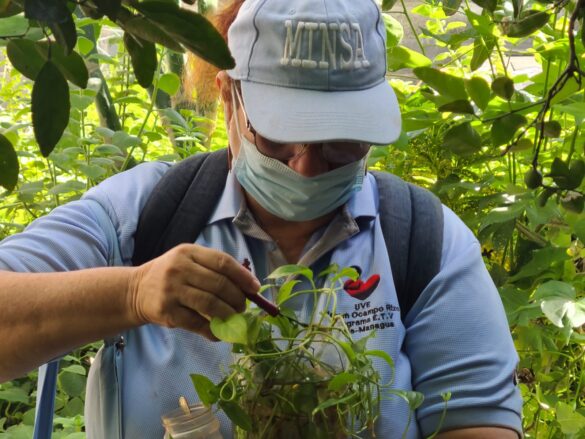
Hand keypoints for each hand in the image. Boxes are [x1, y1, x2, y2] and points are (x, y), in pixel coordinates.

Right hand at [128, 244, 260, 339]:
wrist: (135, 291)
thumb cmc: (171, 275)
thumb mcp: (188, 261)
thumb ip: (214, 269)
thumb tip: (248, 287)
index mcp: (188, 252)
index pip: (223, 262)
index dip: (243, 276)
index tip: (255, 288)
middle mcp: (179, 268)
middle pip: (219, 285)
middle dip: (237, 299)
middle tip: (243, 307)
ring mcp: (172, 290)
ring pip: (210, 305)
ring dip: (228, 315)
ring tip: (235, 319)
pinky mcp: (167, 312)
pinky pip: (197, 324)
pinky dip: (213, 331)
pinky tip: (220, 333)